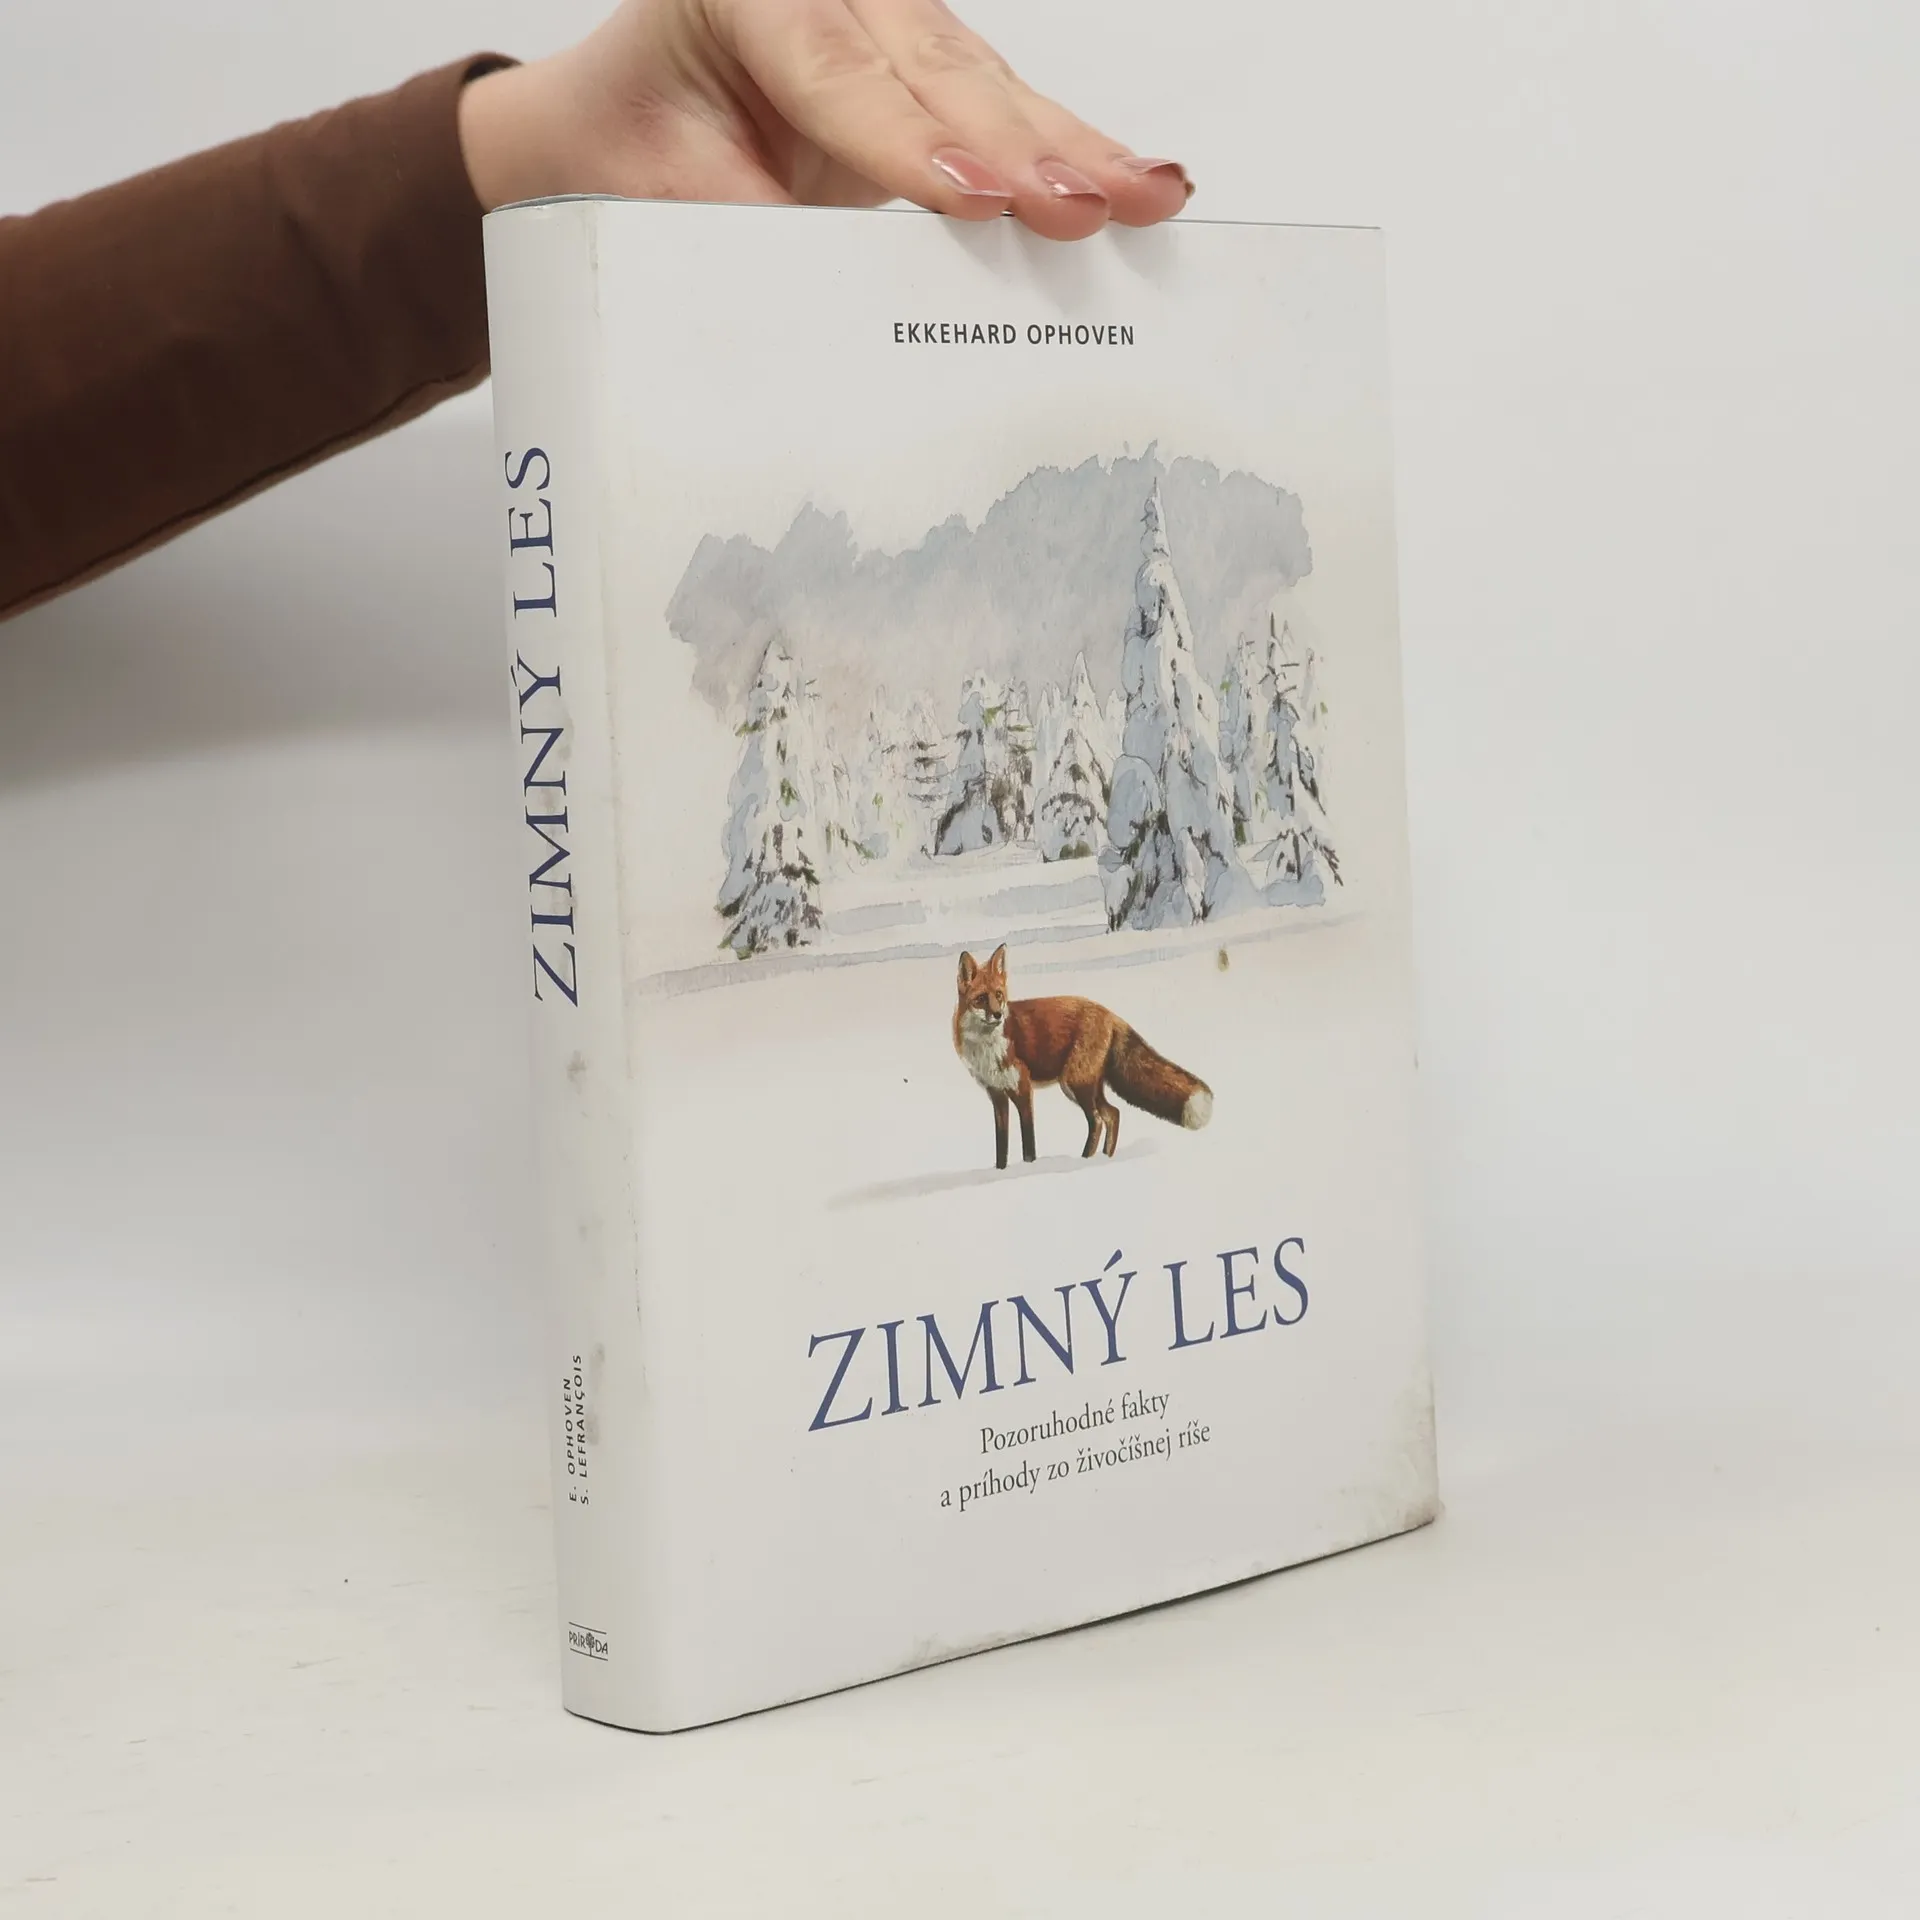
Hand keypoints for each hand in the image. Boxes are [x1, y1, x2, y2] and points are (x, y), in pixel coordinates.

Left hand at [458, 0, 1190, 240]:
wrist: (611, 128)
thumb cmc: (633, 151)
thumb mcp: (665, 200)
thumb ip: (753, 238)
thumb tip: (843, 315)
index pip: (838, 73)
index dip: (909, 142)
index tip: (972, 199)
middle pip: (937, 68)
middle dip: (1021, 146)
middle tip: (1084, 205)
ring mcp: (887, 24)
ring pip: (988, 83)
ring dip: (1072, 148)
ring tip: (1144, 195)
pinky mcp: (927, 73)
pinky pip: (1003, 109)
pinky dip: (1069, 150)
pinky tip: (1135, 179)